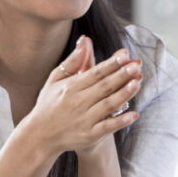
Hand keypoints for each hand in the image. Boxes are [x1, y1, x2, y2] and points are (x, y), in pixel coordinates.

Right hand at [20, 36, 141, 158]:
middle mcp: (78, 102)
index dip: (111, 64)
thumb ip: (72, 62)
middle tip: (136, 66)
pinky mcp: (89, 135)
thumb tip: (85, 41)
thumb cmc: (49, 104)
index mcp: (71, 87)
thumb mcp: (55, 80)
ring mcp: (84, 120)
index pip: (95, 73)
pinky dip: (121, 121)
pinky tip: (134, 114)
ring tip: (137, 82)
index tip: (125, 55)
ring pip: (108, 105)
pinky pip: (107, 127)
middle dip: (121, 75)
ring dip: (123, 94)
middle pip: (104, 87)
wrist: (40, 136)